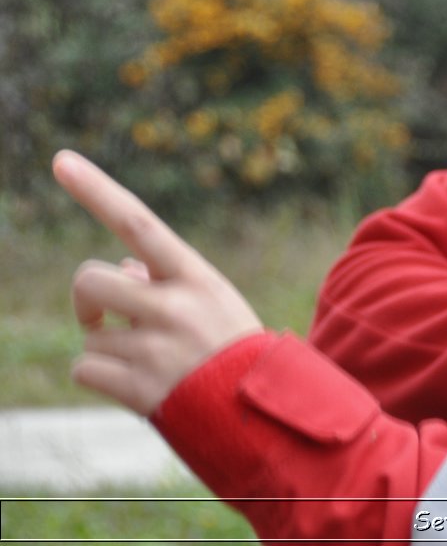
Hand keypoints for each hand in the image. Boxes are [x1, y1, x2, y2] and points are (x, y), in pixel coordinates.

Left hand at [53, 150, 264, 416]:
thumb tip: (117, 267)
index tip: (61, 160)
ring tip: (146, 360)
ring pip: (89, 333)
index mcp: (196, 277)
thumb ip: (164, 279)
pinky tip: (136, 383)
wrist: (261, 410)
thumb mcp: (212, 300)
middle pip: (91, 279)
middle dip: (88, 298)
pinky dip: (99, 375)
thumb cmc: (233, 347)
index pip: (138, 222)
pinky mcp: (137, 388)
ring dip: (105, 345)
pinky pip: (84, 368)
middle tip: (104, 316)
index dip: (97, 190)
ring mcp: (154, 349)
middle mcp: (174, 307)